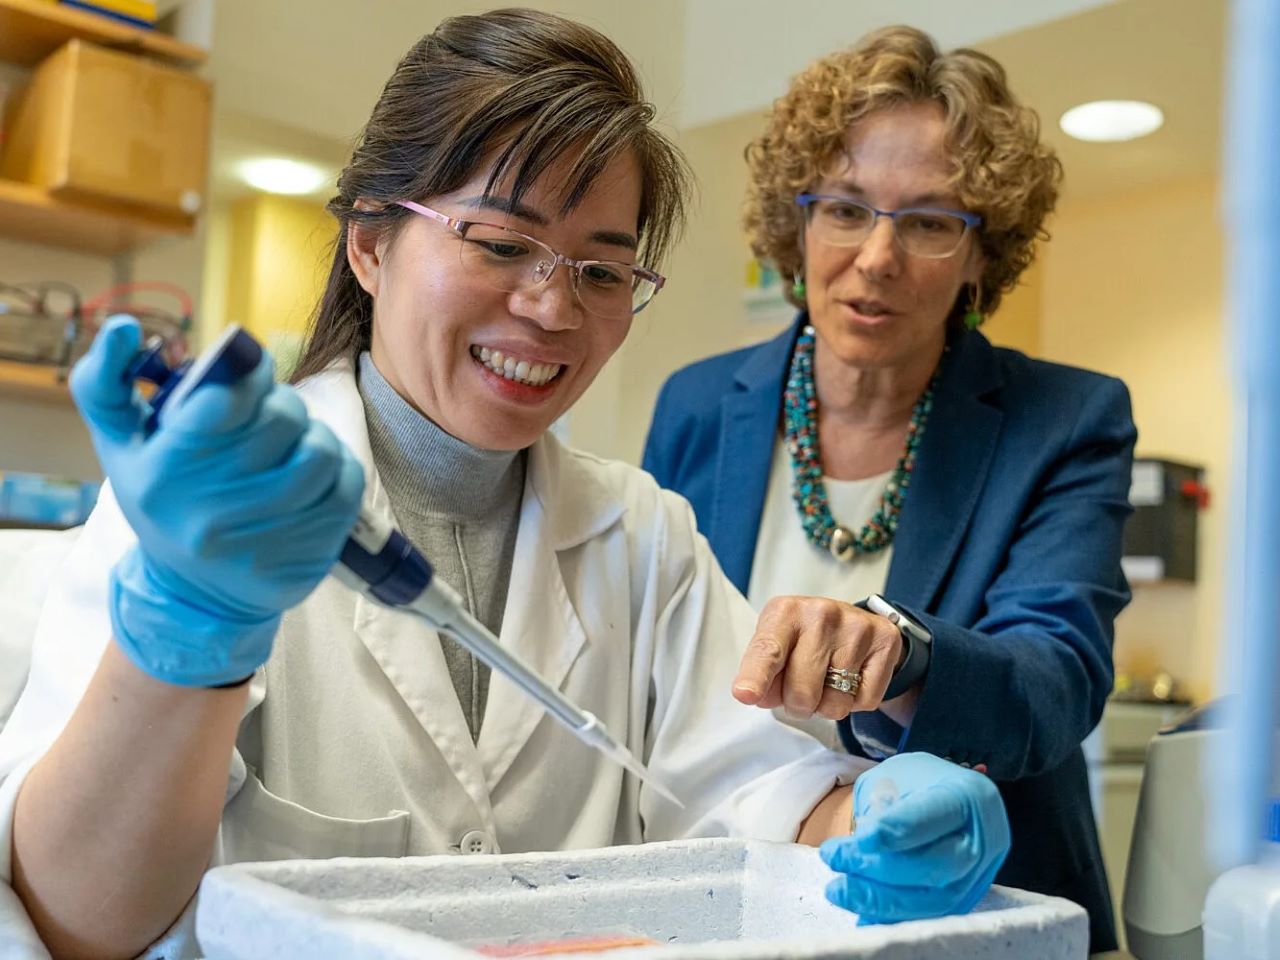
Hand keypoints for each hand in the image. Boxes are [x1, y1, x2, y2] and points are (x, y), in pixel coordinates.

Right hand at [70, 316, 364, 685]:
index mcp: (161, 474)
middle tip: (270, 411)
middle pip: (281, 421)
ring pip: (320, 453)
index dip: (247, 375)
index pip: (224, 400)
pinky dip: (337, 467)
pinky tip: (313, 472)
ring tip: (292, 443)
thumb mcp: (121, 444)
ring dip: (313, 436)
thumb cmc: (160, 497)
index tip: (245, 377)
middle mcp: (209, 512)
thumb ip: (106, 381)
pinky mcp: (306, 558)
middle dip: (281, 403)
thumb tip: (121, 326)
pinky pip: (346, 486)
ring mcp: (261, 541)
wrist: (192, 592)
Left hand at [732, 595, 902, 719]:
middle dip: (798, 704)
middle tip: (802, 687)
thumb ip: (762, 675)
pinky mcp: (885, 640)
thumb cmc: (803, 639)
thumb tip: (757, 696)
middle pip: (802, 693)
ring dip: (827, 705)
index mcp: (784, 612)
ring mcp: (856, 626)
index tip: (745, 694)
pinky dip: (855, 701)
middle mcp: (821, 613)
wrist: (850, 624)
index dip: (756, 677)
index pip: (768, 651)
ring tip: (827, 679)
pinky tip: (852, 676)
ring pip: (835, 703)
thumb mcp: (775, 647)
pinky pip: (864, 701)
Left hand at [819, 752, 1010, 922]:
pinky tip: (859, 912)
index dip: (898, 830)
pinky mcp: (965, 900)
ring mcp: (979, 875)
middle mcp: (983, 838)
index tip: (861, 839)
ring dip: (880, 900)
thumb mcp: (894, 777)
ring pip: (935, 900)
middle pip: (938, 865)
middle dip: (880, 868)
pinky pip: (929, 917)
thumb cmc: (912, 785)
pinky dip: (891, 917)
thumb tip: (867, 844)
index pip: (936, 815)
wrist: (936, 798)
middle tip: (834, 858)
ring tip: (838, 890)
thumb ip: (882, 804)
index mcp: (967, 794)